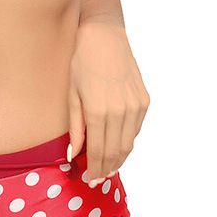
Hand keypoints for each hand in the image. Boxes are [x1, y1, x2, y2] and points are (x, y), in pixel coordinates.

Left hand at [67, 22, 149, 183]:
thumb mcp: (72, 95)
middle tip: (98, 179)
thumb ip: (75, 128)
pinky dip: (128, 140)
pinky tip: (119, 145)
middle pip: (116, 152)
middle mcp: (120, 111)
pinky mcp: (144, 100)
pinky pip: (136, 129)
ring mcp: (135, 106)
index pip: (98, 152)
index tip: (89, 180)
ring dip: (119, 158)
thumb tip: (74, 154)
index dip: (94, 170)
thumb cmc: (82, 63)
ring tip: (108, 167)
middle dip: (106, 169)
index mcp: (98, 111)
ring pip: (129, 143)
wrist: (104, 37)